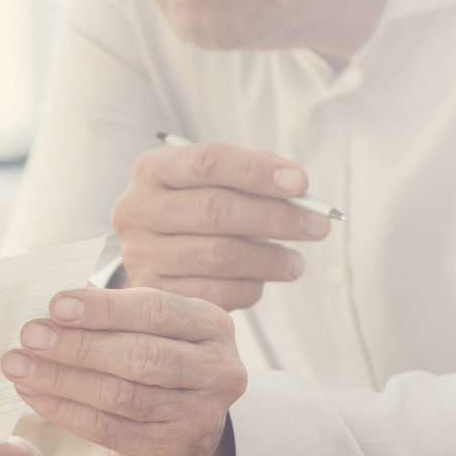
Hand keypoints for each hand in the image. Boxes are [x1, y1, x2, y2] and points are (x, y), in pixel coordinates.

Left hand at [3, 288, 244, 455]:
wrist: (180, 448)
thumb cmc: (155, 375)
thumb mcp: (150, 335)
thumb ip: (112, 314)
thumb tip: (50, 297)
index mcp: (213, 327)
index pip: (156, 311)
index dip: (104, 308)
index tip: (55, 305)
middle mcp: (217, 372)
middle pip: (140, 355)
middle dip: (78, 346)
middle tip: (30, 336)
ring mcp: (198, 417)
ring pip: (120, 395)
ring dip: (61, 379)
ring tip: (19, 366)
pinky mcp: (170, 452)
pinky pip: (106, 429)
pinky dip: (64, 410)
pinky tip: (33, 395)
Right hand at [113, 139, 330, 311]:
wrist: (152, 255)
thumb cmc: (195, 211)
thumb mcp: (209, 185)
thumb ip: (246, 186)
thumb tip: (300, 198)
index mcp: (152, 169)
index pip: (208, 162)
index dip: (257, 171)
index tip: (301, 183)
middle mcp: (137, 209)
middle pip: (215, 210)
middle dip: (275, 218)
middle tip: (317, 226)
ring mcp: (140, 254)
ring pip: (218, 256)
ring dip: (268, 258)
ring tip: (296, 261)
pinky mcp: (156, 293)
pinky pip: (214, 292)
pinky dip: (248, 287)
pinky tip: (263, 281)